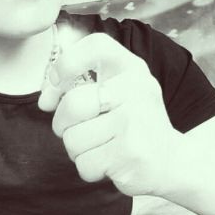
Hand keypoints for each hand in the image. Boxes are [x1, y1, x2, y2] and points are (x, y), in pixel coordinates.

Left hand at [38, 31, 182, 197]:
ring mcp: (135, 123)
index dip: (66, 62)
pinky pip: (85, 164)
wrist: (170, 162)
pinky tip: (109, 163)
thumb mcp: (117, 94)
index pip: (96, 46)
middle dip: (62, 124)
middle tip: (76, 130)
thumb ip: (80, 87)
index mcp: (132, 70)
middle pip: (73, 104)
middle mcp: (137, 90)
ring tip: (101, 148)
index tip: (56, 82)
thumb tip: (45, 101)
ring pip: (74, 139)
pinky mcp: (131, 155)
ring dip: (77, 150)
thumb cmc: (132, 125)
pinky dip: (89, 169)